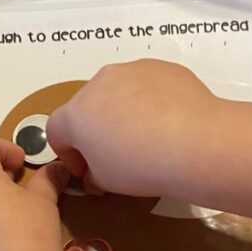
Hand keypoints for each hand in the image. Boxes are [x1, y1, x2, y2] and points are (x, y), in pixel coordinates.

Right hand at [47, 60, 218, 197]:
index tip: (86, 171)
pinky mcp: (162, 67)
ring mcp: (131, 70)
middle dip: (95, 132)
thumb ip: (92, 176)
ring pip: (117, 93)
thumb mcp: (107, 182)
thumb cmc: (143, 165)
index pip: (56, 131)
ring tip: (146, 140)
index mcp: (76, 113)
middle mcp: (99, 83)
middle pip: (87, 108)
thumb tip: (94, 174)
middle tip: (116, 158)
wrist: (195, 143)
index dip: (68, 155)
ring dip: (122, 113)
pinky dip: (150, 103)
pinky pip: (147, 86)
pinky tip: (167, 125)